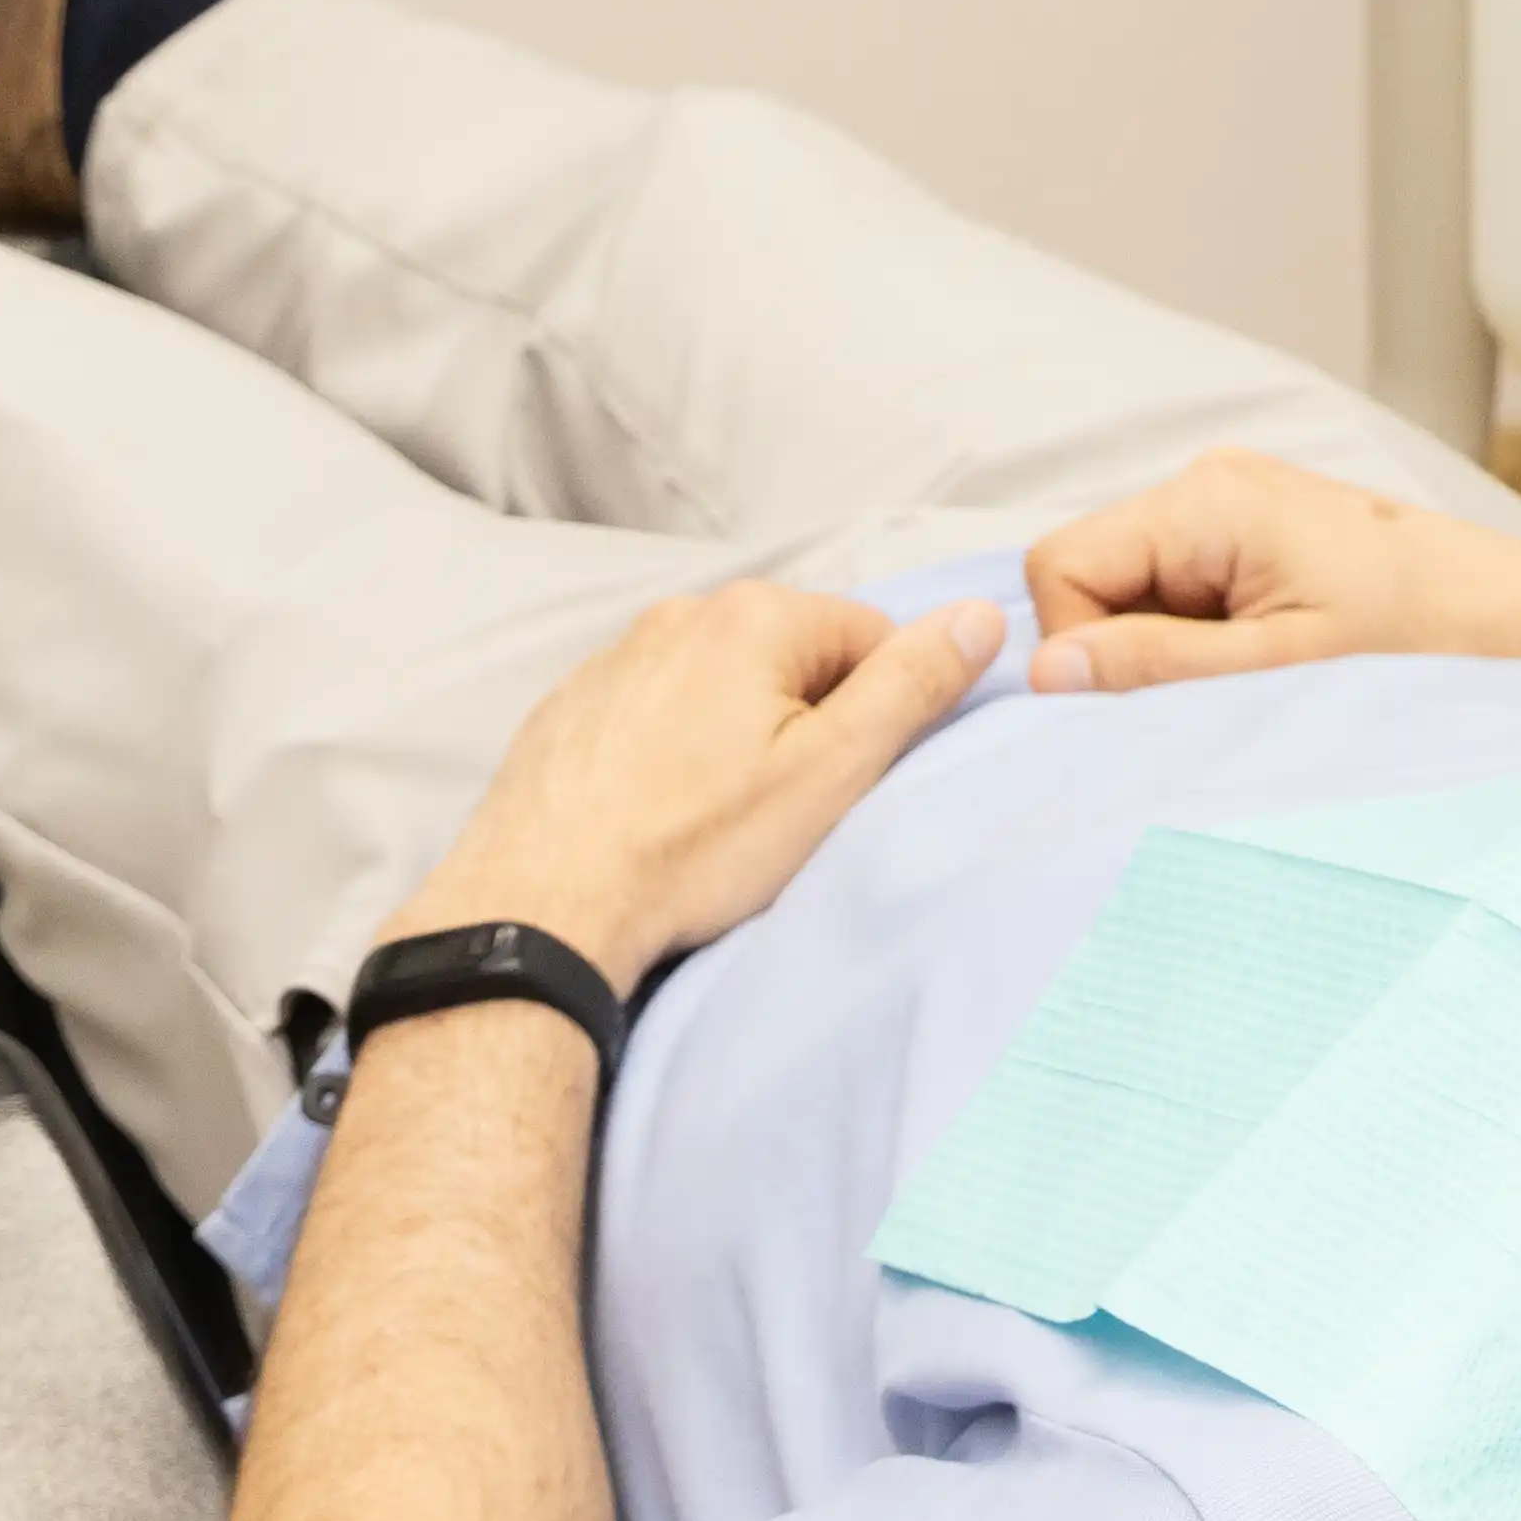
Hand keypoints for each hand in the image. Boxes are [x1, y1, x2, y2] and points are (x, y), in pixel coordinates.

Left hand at [391, 582, 998, 991]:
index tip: (846, 784)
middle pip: (793, 658)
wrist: (540, 906)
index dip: (879, 715)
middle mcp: (681, 614)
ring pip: (721, 686)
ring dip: (738, 736)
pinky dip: (673, 752)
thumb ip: (912, 686)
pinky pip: (655, 713)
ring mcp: (615, 658)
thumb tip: (979, 617)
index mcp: (755, 615)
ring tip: (717, 821)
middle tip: (785, 811)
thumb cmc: (694, 847)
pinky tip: (661, 815)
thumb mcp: (832, 773)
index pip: (870, 638)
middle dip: (806, 723)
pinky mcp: (570, 708)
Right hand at [1022, 450, 1520, 695]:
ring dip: (1170, 649)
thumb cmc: (1413, 645)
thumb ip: (1155, 667)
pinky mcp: (1259, 532)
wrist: (1514, 622)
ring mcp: (1235, 503)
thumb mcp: (1273, 671)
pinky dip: (1204, 638)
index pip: (1064, 566)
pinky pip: (1184, 589)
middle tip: (1210, 696)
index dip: (1081, 645)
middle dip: (1127, 648)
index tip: (1144, 702)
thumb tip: (1045, 674)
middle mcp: (1211, 482)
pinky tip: (1266, 662)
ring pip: (1136, 589)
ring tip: (1253, 679)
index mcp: (1209, 499)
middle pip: (1095, 575)